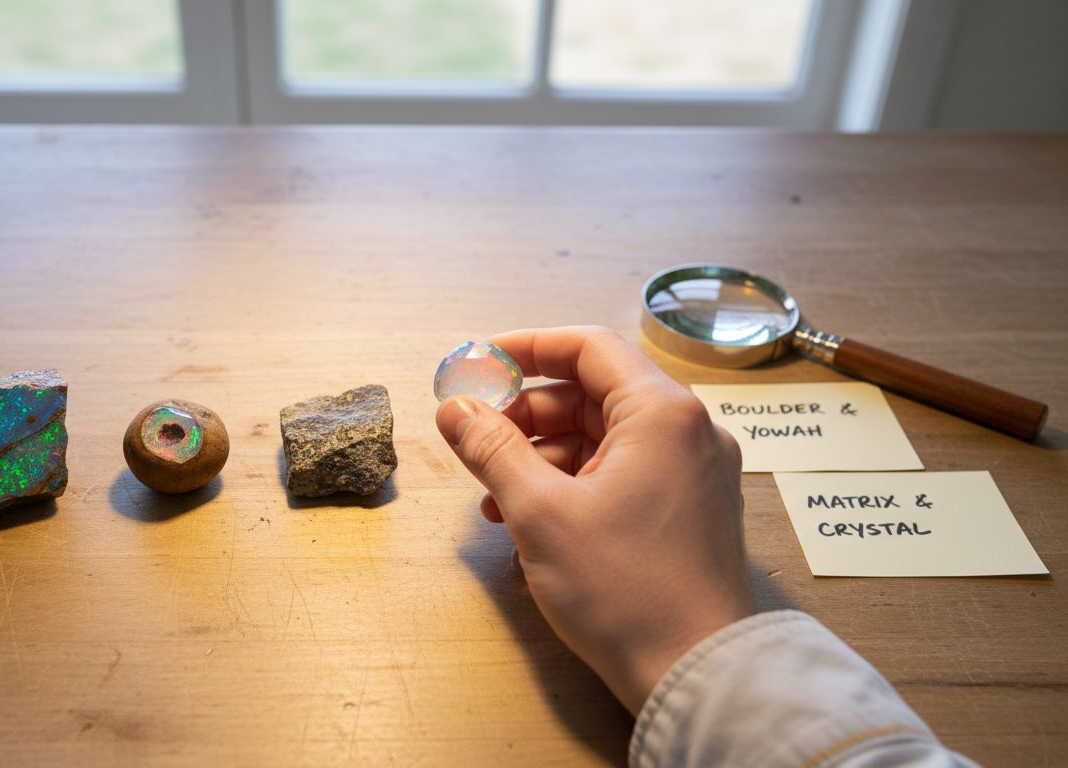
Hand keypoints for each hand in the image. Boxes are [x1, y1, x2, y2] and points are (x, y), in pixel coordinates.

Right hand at [435, 326, 752, 713]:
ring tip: (495, 501)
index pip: (587, 347)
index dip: (525, 348)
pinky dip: (576, 486)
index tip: (478, 364)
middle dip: (528, 416)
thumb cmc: (626, 592)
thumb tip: (455, 408)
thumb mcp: (539, 512)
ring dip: (545, 459)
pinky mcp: (691, 511)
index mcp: (662, 413)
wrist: (696, 676)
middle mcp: (689, 431)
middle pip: (594, 394)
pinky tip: (534, 525)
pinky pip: (624, 475)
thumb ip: (492, 449)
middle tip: (477, 442)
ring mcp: (695, 473)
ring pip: (605, 439)